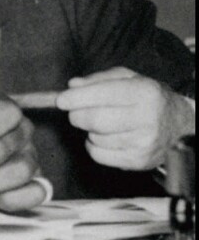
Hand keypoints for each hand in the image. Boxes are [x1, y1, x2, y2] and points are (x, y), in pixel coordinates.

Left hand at [56, 67, 194, 169]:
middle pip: (95, 120)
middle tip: (75, 112)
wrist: (179, 126)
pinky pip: (98, 155)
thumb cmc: (147, 99)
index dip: (77, 98)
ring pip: (94, 138)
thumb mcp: (128, 79)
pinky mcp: (138, 161)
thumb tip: (73, 86)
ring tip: (102, 124)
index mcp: (145, 92)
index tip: (60, 101)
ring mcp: (144, 142)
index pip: (103, 95)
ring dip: (88, 130)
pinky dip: (93, 146)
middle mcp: (147, 118)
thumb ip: (98, 79)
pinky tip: (105, 138)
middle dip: (77, 115)